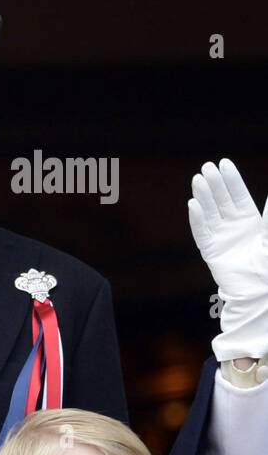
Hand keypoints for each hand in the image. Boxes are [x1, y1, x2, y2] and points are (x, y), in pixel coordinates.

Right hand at [189, 158, 267, 360]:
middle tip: (207, 167)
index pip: (238, 195)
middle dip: (214, 184)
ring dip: (204, 196)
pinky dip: (197, 218)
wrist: (261, 291)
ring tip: (198, 179)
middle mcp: (233, 227)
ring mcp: (220, 238)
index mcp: (250, 221)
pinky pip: (201, 232)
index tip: (224, 163)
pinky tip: (193, 204)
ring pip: (210, 212)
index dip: (231, 180)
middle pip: (221, 201)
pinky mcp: (211, 251)